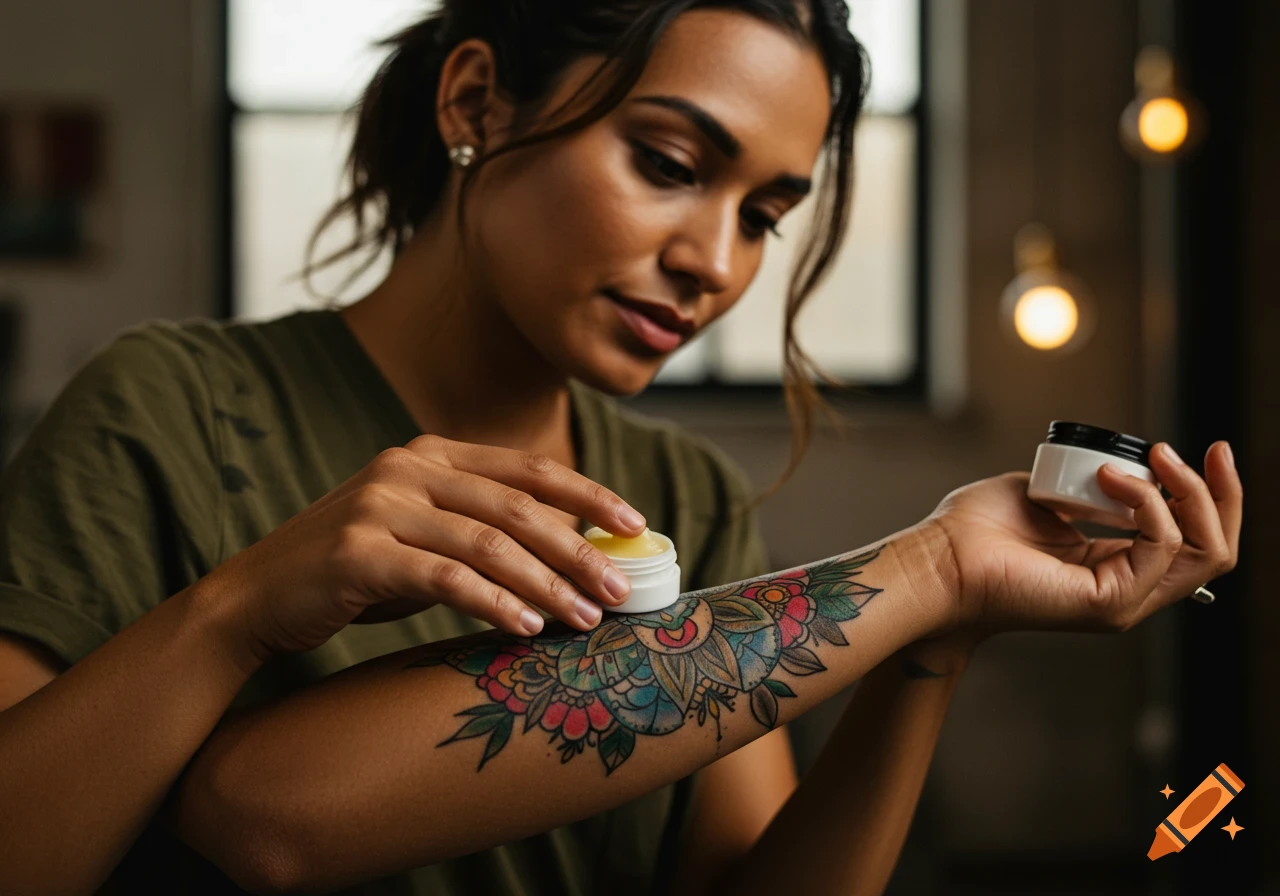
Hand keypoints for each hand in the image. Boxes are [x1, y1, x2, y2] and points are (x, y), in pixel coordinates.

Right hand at [200, 434, 645, 658]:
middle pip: (517, 507)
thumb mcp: (420, 533)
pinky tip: (527, 626)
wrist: (255, 599)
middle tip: (620, 588)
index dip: (587, 494)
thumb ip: (479, 528)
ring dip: (547, 583)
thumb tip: (571, 549)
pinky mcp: (358, 552)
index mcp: (430, 453)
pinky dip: (493, 602)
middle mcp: (406, 468)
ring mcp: (379, 505)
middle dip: (579, 549)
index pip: (527, 469)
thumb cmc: (354, 572)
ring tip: (587, 618)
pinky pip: (445, 578)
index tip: (635, 524)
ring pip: (488, 544)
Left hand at [921, 441, 1240, 636]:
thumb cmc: (977, 528)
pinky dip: (1147, 502)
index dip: (1213, 495)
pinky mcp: (1109, 602)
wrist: (940, 557)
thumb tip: (1118, 467)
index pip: (1195, 540)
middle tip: (1209, 452)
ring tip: (1155, 457)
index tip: (1211, 450)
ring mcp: (1124, 600)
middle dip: (1222, 494)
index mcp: (1117, 566)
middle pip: (1215, 550)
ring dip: (1187, 492)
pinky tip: (1112, 480)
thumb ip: (1087, 485)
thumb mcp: (1048, 494)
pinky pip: (1160, 546)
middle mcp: (1129, 588)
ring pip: (1204, 552)